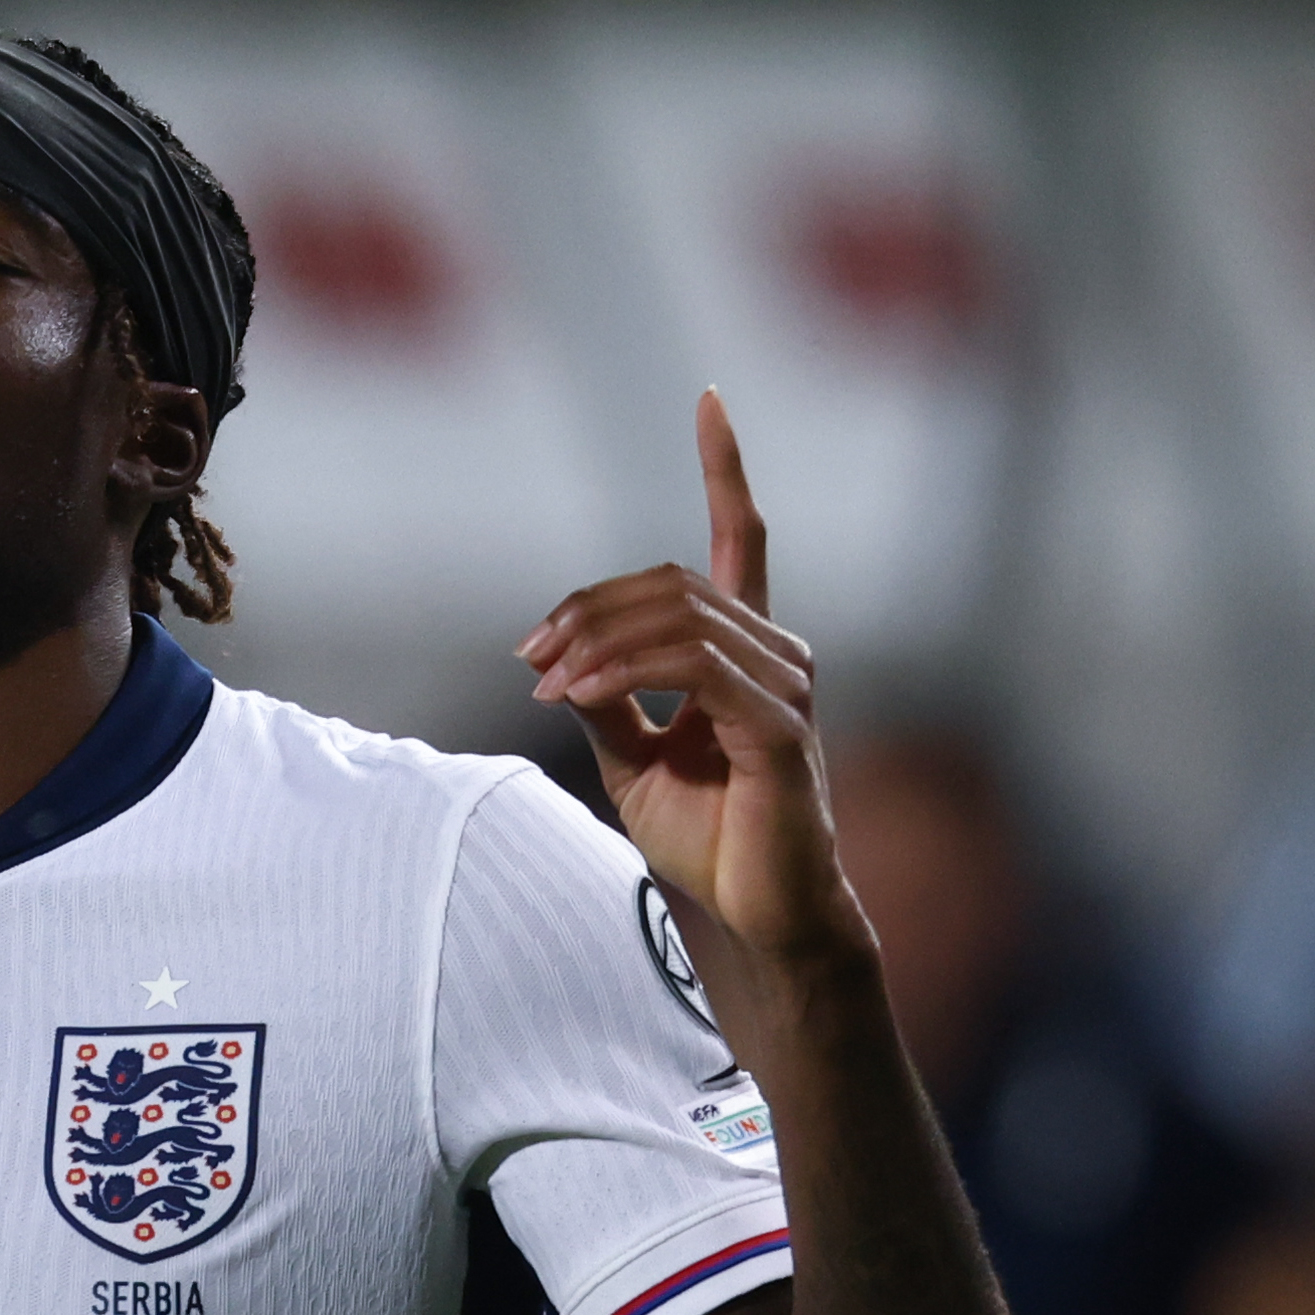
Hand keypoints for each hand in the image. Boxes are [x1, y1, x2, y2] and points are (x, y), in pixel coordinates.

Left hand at [516, 390, 863, 967]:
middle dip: (587, 609)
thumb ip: (603, 699)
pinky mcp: (779, 731)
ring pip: (679, 619)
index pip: (744, 537)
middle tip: (528, 657)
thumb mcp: (631, 758)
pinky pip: (694, 671)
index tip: (710, 399)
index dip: (727, 467)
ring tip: (544, 683)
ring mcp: (786, 688)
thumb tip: (559, 659)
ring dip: (595, 643)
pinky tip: (574, 697)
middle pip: (672, 583)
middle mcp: (776, 654)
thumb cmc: (706, 842)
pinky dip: (623, 673)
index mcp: (744, 650)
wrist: (753, 915)